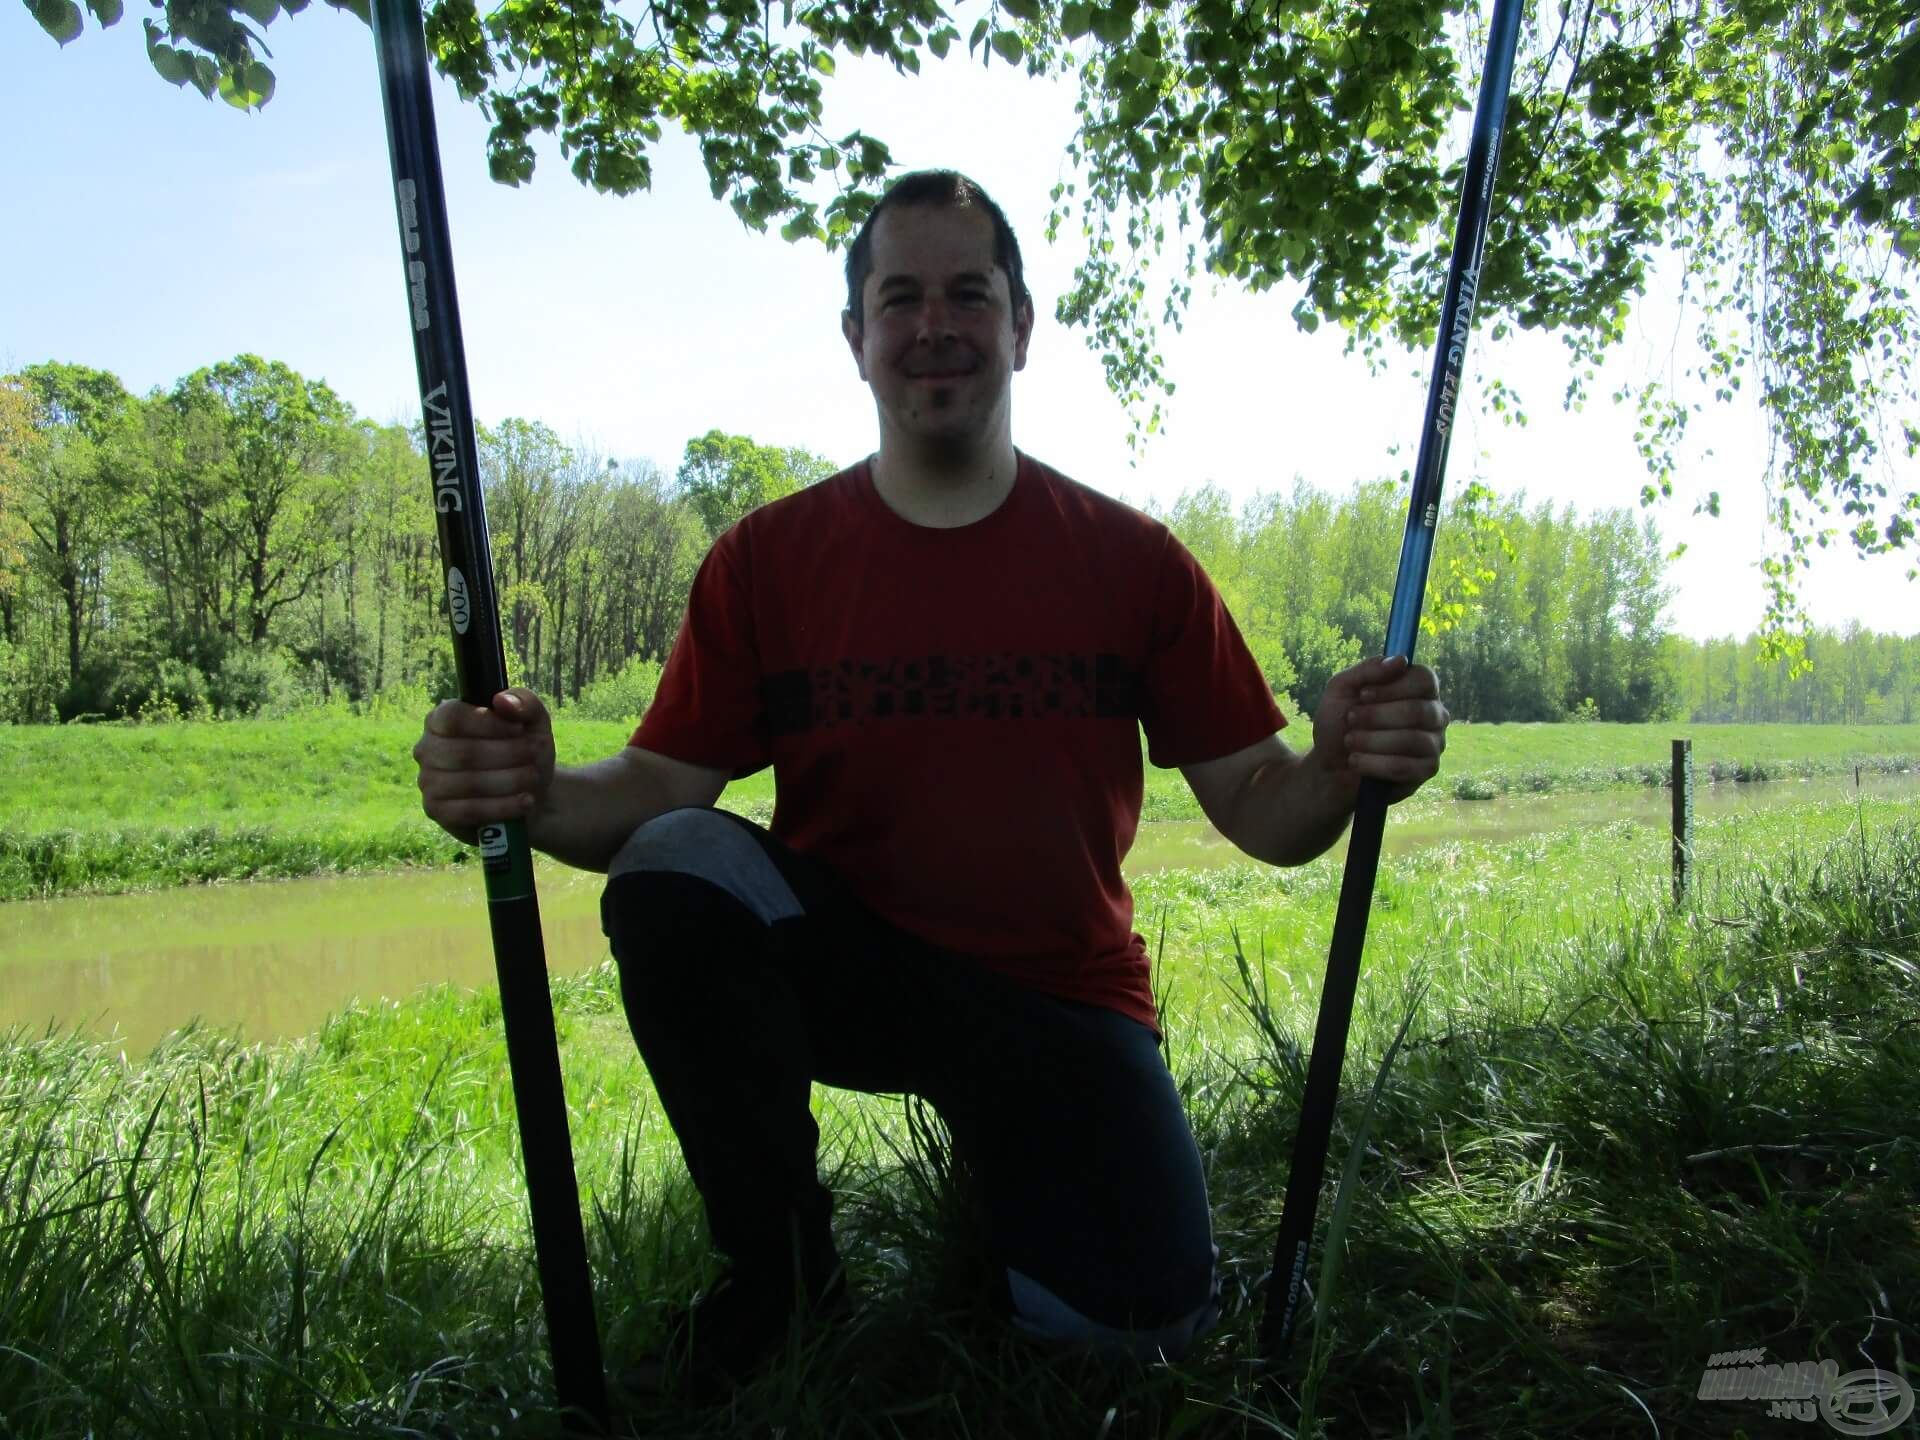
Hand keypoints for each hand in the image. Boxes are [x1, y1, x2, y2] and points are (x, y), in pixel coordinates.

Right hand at [413, 687, 556, 843]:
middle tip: (534, 755)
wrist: (529, 791)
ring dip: (509, 780)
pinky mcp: (438, 811)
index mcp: (441, 718)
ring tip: (532, 777)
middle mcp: (427, 749)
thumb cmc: (523, 749)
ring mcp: (428, 782)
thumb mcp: (533, 721)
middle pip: (463, 752)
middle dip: (506, 754)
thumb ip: (523, 702)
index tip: (519, 729)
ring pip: (468, 783)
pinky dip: (503, 806)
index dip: (488, 724)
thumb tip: (501, 701)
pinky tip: (525, 801)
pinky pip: (469, 811)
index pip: (453, 717)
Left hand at [1310, 655, 1448, 803]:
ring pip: (1412, 740)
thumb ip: (1368, 670)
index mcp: (1417, 689)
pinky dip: (1374, 764)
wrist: (1330, 765)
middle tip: (1350, 720)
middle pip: (1418, 710)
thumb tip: (1401, 660)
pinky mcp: (1426, 770)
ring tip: (1350, 742)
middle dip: (1376, 716)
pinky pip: (1406, 767)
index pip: (1424, 679)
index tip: (1363, 694)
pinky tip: (1356, 761)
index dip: (1392, 687)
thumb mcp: (1341, 689)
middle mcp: (1433, 713)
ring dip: (1371, 741)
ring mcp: (1434, 742)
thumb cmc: (1339, 722)